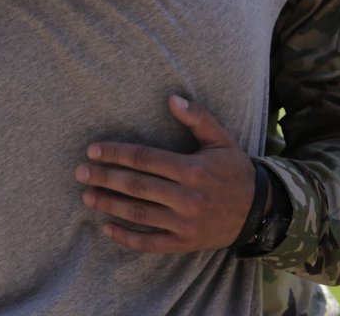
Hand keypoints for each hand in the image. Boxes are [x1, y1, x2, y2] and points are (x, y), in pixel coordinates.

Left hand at [75, 95, 254, 252]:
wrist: (258, 210)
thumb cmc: (234, 170)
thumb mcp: (221, 139)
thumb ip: (197, 117)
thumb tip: (172, 97)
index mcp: (193, 169)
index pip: (145, 159)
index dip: (116, 154)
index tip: (93, 150)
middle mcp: (187, 197)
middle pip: (137, 186)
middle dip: (105, 178)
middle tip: (80, 172)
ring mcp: (185, 223)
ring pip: (139, 213)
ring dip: (110, 205)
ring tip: (87, 196)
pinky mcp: (185, 242)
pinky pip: (150, 243)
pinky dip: (127, 237)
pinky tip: (107, 228)